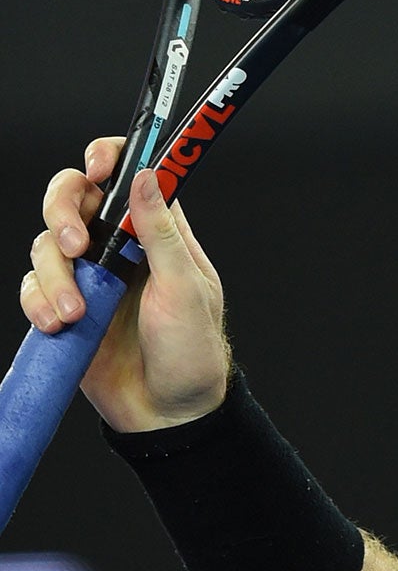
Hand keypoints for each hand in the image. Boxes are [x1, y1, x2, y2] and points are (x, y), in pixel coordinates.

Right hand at [22, 137, 229, 432]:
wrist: (166, 411)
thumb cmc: (191, 349)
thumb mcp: (186, 287)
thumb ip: (162, 233)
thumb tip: (148, 175)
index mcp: (158, 231)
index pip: (129, 174)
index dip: (108, 158)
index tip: (96, 167)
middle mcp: (120, 245)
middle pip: (73, 197)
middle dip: (63, 212)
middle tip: (76, 244)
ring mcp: (89, 275)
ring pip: (46, 244)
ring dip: (54, 275)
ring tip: (78, 313)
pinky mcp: (64, 305)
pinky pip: (33, 287)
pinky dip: (38, 301)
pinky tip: (61, 324)